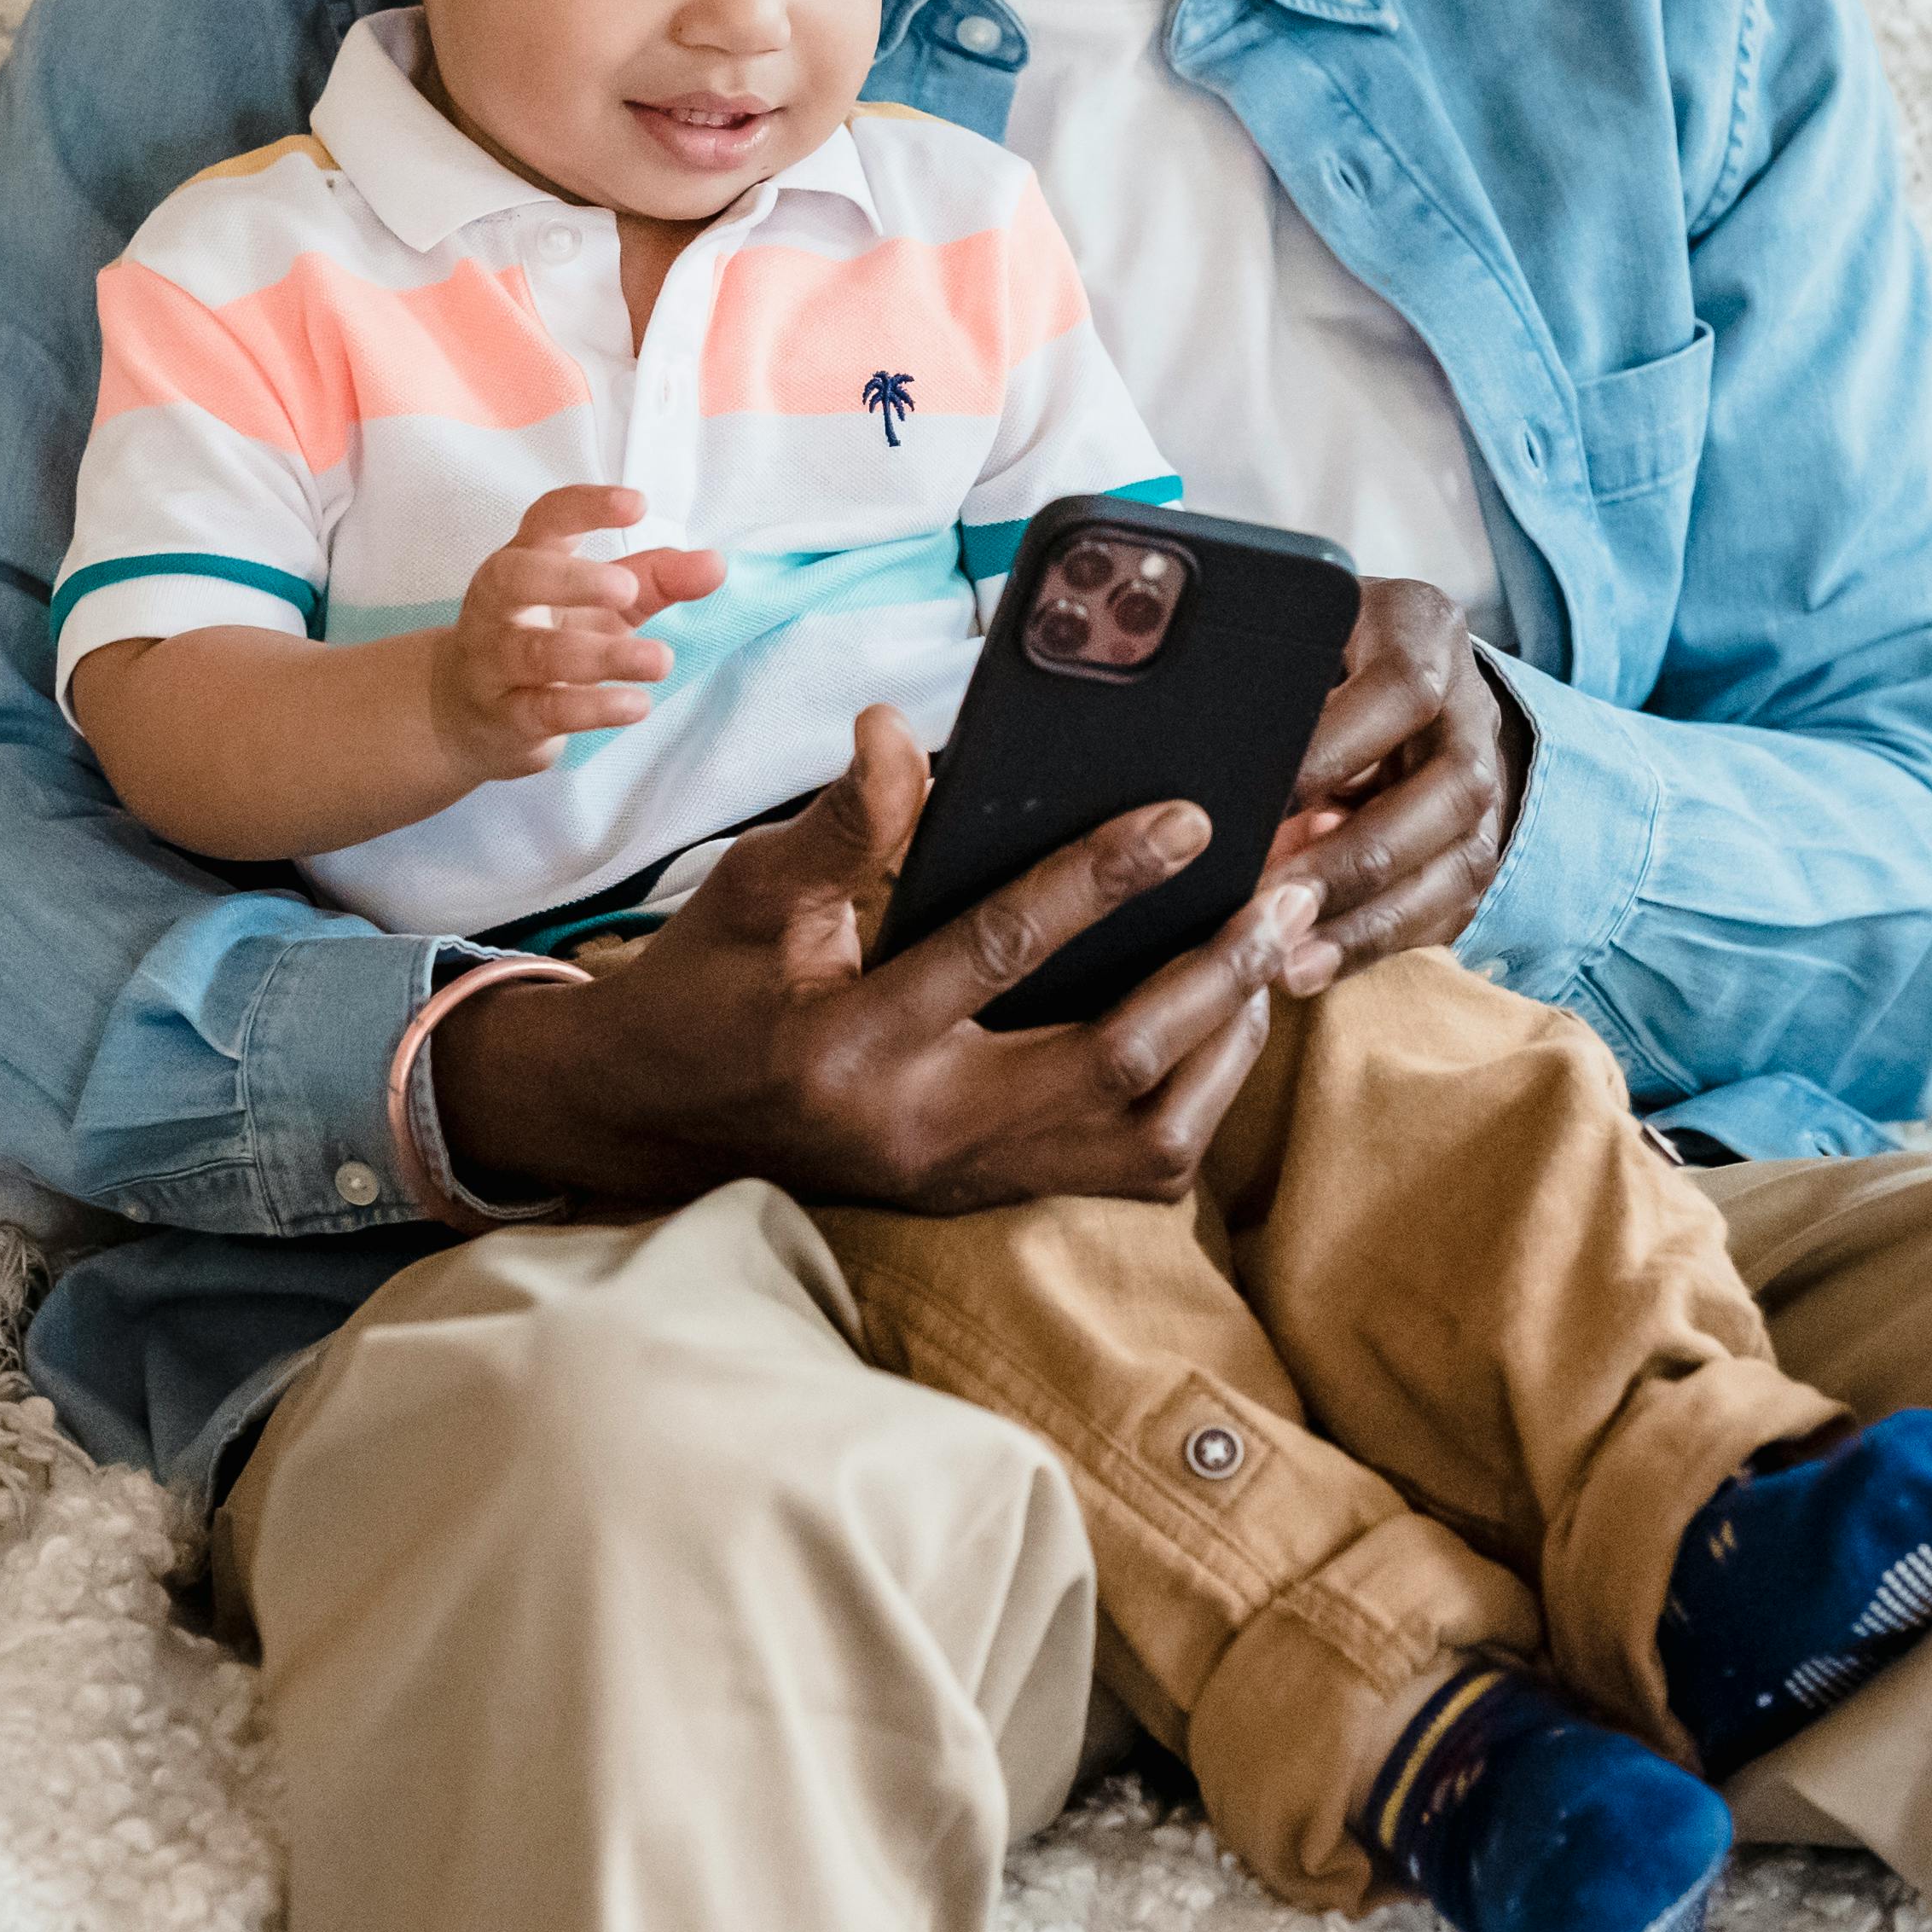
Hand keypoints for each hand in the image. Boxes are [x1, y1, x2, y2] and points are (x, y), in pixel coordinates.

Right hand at [431, 485, 723, 784]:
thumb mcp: (602, 606)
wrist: (467, 716)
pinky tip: (636, 705)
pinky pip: (545, 709)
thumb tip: (716, 565)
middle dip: (572, 580)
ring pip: (540, 653)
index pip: (546, 519)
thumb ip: (656, 581)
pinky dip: (593, 708)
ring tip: (660, 660)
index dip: (586, 507)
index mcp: (526, 561)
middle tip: (627, 588)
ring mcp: (495, 661)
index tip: (638, 504)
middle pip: (517, 578)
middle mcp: (499, 605)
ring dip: (603, 657)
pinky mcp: (506, 715)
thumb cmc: (545, 640)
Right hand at [432, 705, 1344, 1212]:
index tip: (1188, 816)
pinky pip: (1125, 1172)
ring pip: (1143, 1141)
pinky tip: (1221, 1029)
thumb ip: (836, 822)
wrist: (651, 1120)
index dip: (1099, 877)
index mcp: (847, 1042)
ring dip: (1224, 1048)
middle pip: (1110, 1068)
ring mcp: (958, 1179)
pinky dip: (1193, 1102)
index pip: (997, 951)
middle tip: (1281, 897)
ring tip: (1268, 957)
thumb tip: (899, 732)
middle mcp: (916, 1128)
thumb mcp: (747, 891)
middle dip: (1212, 976)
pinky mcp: (984, 1198)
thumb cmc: (705, 987)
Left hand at [1268, 577, 1525, 968]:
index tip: (1259, 800)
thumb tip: (1188, 749)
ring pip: (1458, 862)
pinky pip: (1444, 910)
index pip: (1403, 688)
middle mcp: (1470, 707)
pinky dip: (1374, 944)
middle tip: (1270, 897)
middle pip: (1448, 789)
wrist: (1389, 676)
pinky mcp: (1475, 849)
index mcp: (1423, 630)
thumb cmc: (1310, 654)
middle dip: (1357, 856)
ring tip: (1289, 959)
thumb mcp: (1288, 636)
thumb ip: (1257, 675)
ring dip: (1370, 918)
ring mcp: (1486, 783)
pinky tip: (1308, 966)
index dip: (1337, 749)